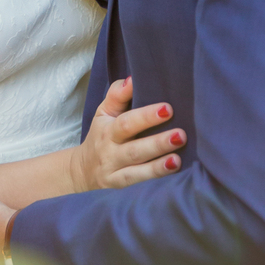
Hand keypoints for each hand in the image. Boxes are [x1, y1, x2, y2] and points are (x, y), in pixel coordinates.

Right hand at [69, 77, 186, 191]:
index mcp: (108, 130)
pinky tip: (172, 170)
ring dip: (159, 165)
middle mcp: (110, 152)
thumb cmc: (101, 133)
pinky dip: (154, 177)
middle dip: (157, 142)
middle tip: (181, 134)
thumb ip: (117, 94)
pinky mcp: (120, 186)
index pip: (126, 123)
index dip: (146, 116)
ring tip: (178, 158)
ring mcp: (115, 171)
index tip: (168, 108)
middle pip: (134, 149)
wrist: (83, 169)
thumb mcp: (104, 112)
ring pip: (137, 168)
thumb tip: (133, 78)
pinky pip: (137, 182)